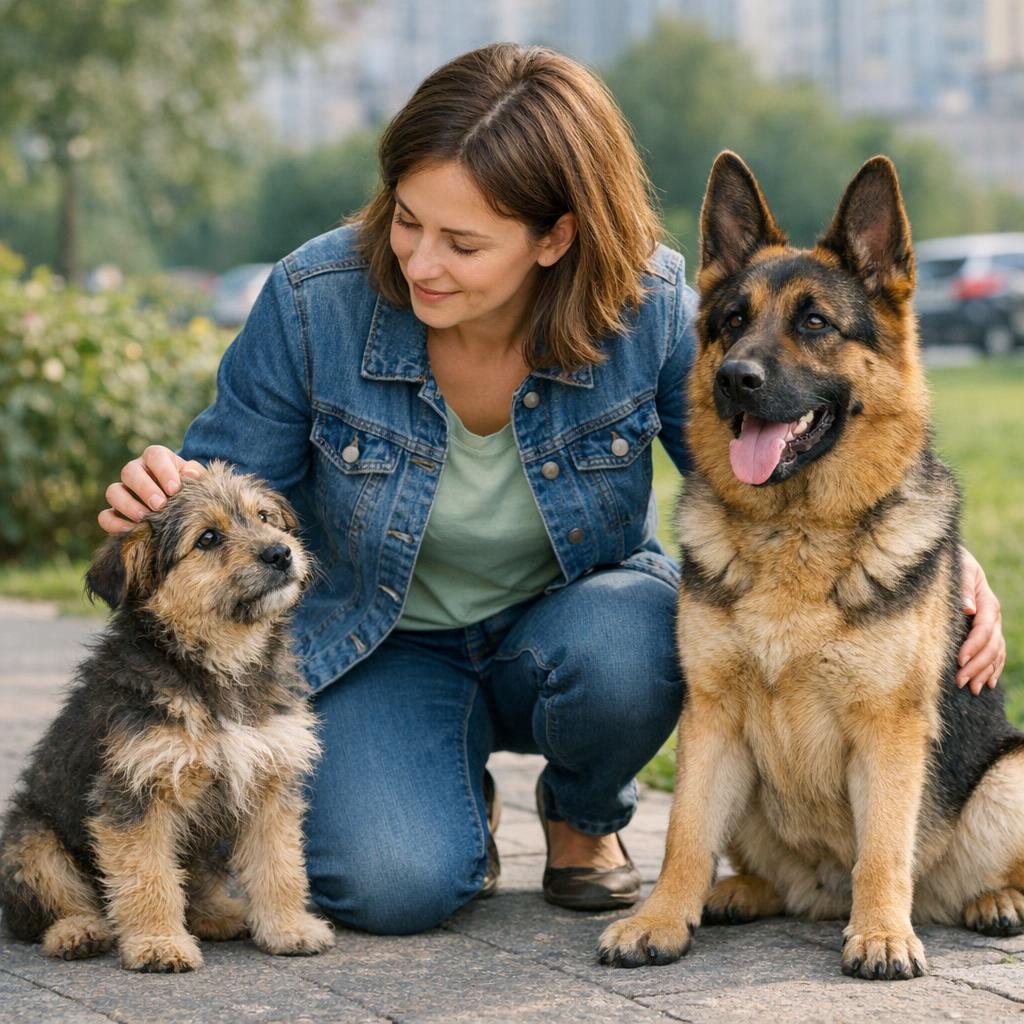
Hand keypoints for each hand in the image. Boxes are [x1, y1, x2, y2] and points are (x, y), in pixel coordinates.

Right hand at [98, 446, 205, 535]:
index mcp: (156, 458)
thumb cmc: (188, 486)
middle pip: (129, 472)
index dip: (163, 471)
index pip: (154, 456)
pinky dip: (115, 524)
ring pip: (113, 492)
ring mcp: (123, 491)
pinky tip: (132, 530)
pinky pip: (105, 516)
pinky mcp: (115, 512)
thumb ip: (196, 474)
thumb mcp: (195, 477)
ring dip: (128, 505)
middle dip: (144, 489)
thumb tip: (191, 475)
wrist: (181, 503)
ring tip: (145, 517)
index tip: (175, 488)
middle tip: (160, 504)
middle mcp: (136, 471)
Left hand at [957, 545, 1004, 694]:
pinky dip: (993, 668)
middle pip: (990, 646)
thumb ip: (962, 587)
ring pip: (995, 652)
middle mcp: (992, 616)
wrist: (957, 560)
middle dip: (977, 666)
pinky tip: (987, 683)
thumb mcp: (960, 569)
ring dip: (984, 672)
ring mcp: (992, 624)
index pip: (983, 630)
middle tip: (960, 682)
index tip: (960, 660)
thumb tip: (967, 608)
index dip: (973, 646)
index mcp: (986, 602)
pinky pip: (996, 652)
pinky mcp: (987, 630)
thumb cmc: (954, 563)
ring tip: (972, 689)